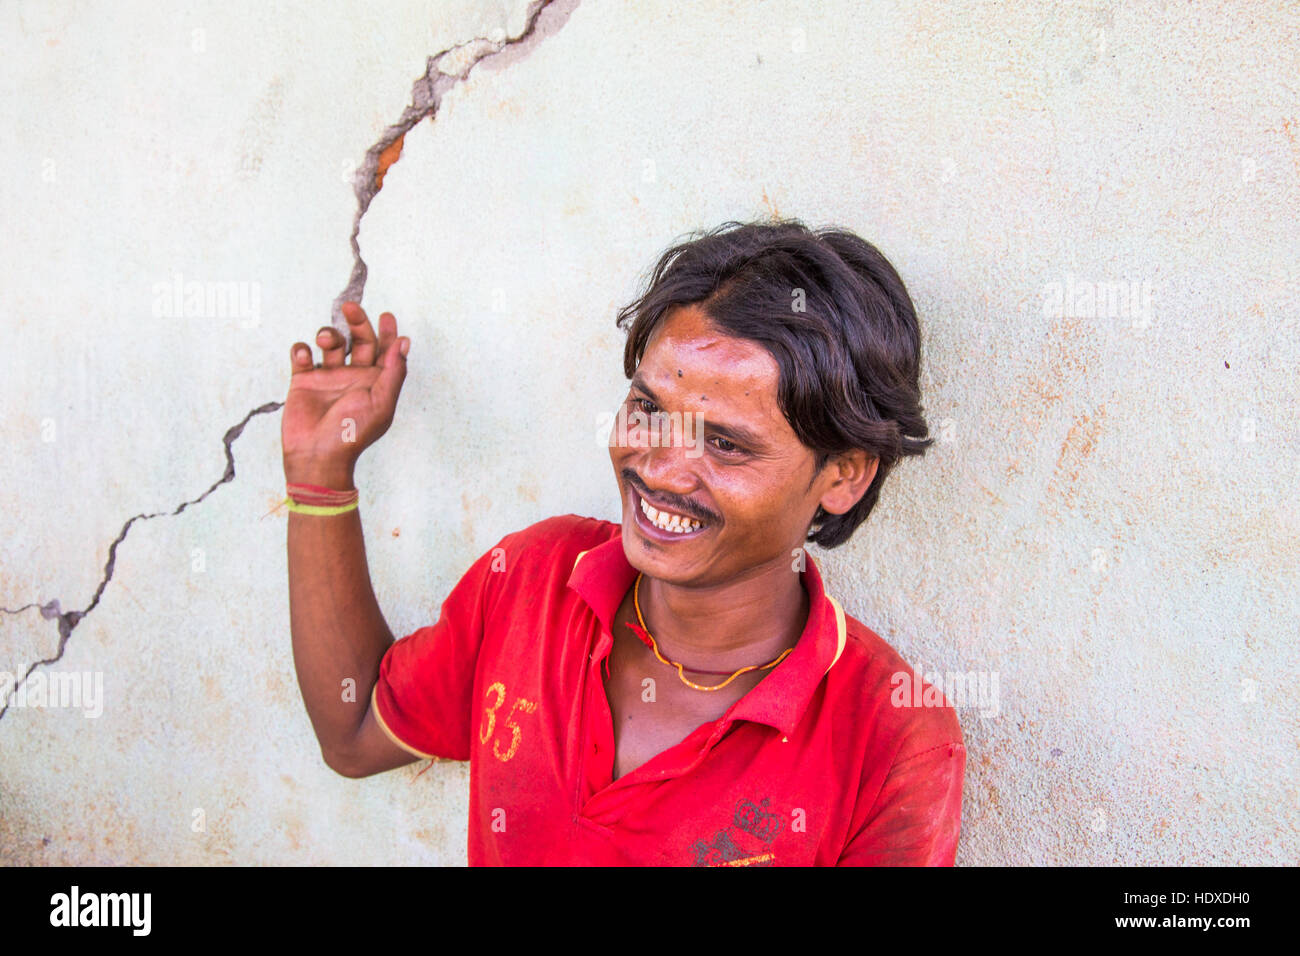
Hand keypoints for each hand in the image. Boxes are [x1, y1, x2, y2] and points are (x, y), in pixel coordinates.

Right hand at [281, 302, 409, 486]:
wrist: (317, 454)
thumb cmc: (353, 434)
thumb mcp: (381, 403)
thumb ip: (394, 372)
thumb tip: (404, 342)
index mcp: (375, 381)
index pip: (383, 350)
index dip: (387, 332)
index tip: (386, 316)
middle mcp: (353, 376)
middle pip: (357, 339)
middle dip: (357, 322)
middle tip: (351, 308)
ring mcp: (328, 377)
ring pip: (330, 343)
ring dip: (329, 334)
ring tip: (326, 341)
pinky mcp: (303, 381)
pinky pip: (302, 355)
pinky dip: (302, 350)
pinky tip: (305, 357)